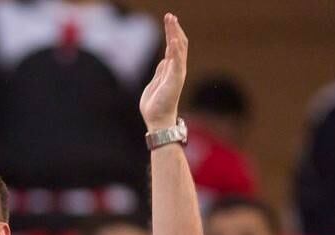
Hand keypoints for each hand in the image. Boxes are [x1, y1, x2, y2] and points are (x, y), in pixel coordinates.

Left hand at [139, 13, 187, 129]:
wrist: (158, 120)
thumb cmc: (155, 105)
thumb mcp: (156, 83)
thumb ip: (161, 72)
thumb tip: (164, 61)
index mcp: (171, 69)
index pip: (174, 46)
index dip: (172, 33)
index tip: (169, 20)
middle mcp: (176, 69)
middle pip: (178, 44)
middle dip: (174, 29)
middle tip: (170, 16)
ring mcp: (177, 73)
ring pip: (178, 48)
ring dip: (174, 33)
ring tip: (171, 20)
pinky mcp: (175, 79)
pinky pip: (177, 61)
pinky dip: (175, 49)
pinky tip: (172, 38)